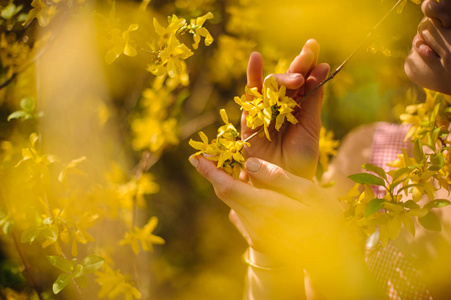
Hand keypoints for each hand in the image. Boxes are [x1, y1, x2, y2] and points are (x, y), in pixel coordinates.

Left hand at [190, 154, 343, 264]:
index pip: (228, 187)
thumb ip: (279, 177)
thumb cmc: (327, 220)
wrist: (331, 259)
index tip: (195, 157)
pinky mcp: (256, 240)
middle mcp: (256, 223)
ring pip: (232, 203)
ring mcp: (255, 234)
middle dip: (213, 175)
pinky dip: (238, 197)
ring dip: (226, 184)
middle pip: (226, 194)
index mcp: (268, 208)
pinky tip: (247, 186)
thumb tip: (250, 163)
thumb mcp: (310, 193)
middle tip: (205, 156)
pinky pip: (241, 213)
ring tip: (228, 166)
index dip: (210, 171)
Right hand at [243, 39, 329, 179]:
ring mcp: (265, 112)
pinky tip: (255, 58)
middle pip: (289, 79)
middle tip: (309, 54)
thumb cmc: (300, 161)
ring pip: (271, 85)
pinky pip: (250, 97)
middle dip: (299, 64)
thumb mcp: (311, 128)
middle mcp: (283, 107)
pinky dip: (251, 77)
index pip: (305, 80)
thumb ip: (313, 99)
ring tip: (296, 74)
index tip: (315, 48)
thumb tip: (323, 68)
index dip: (310, 63)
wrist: (282, 187)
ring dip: (282, 75)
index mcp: (300, 108)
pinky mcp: (249, 120)